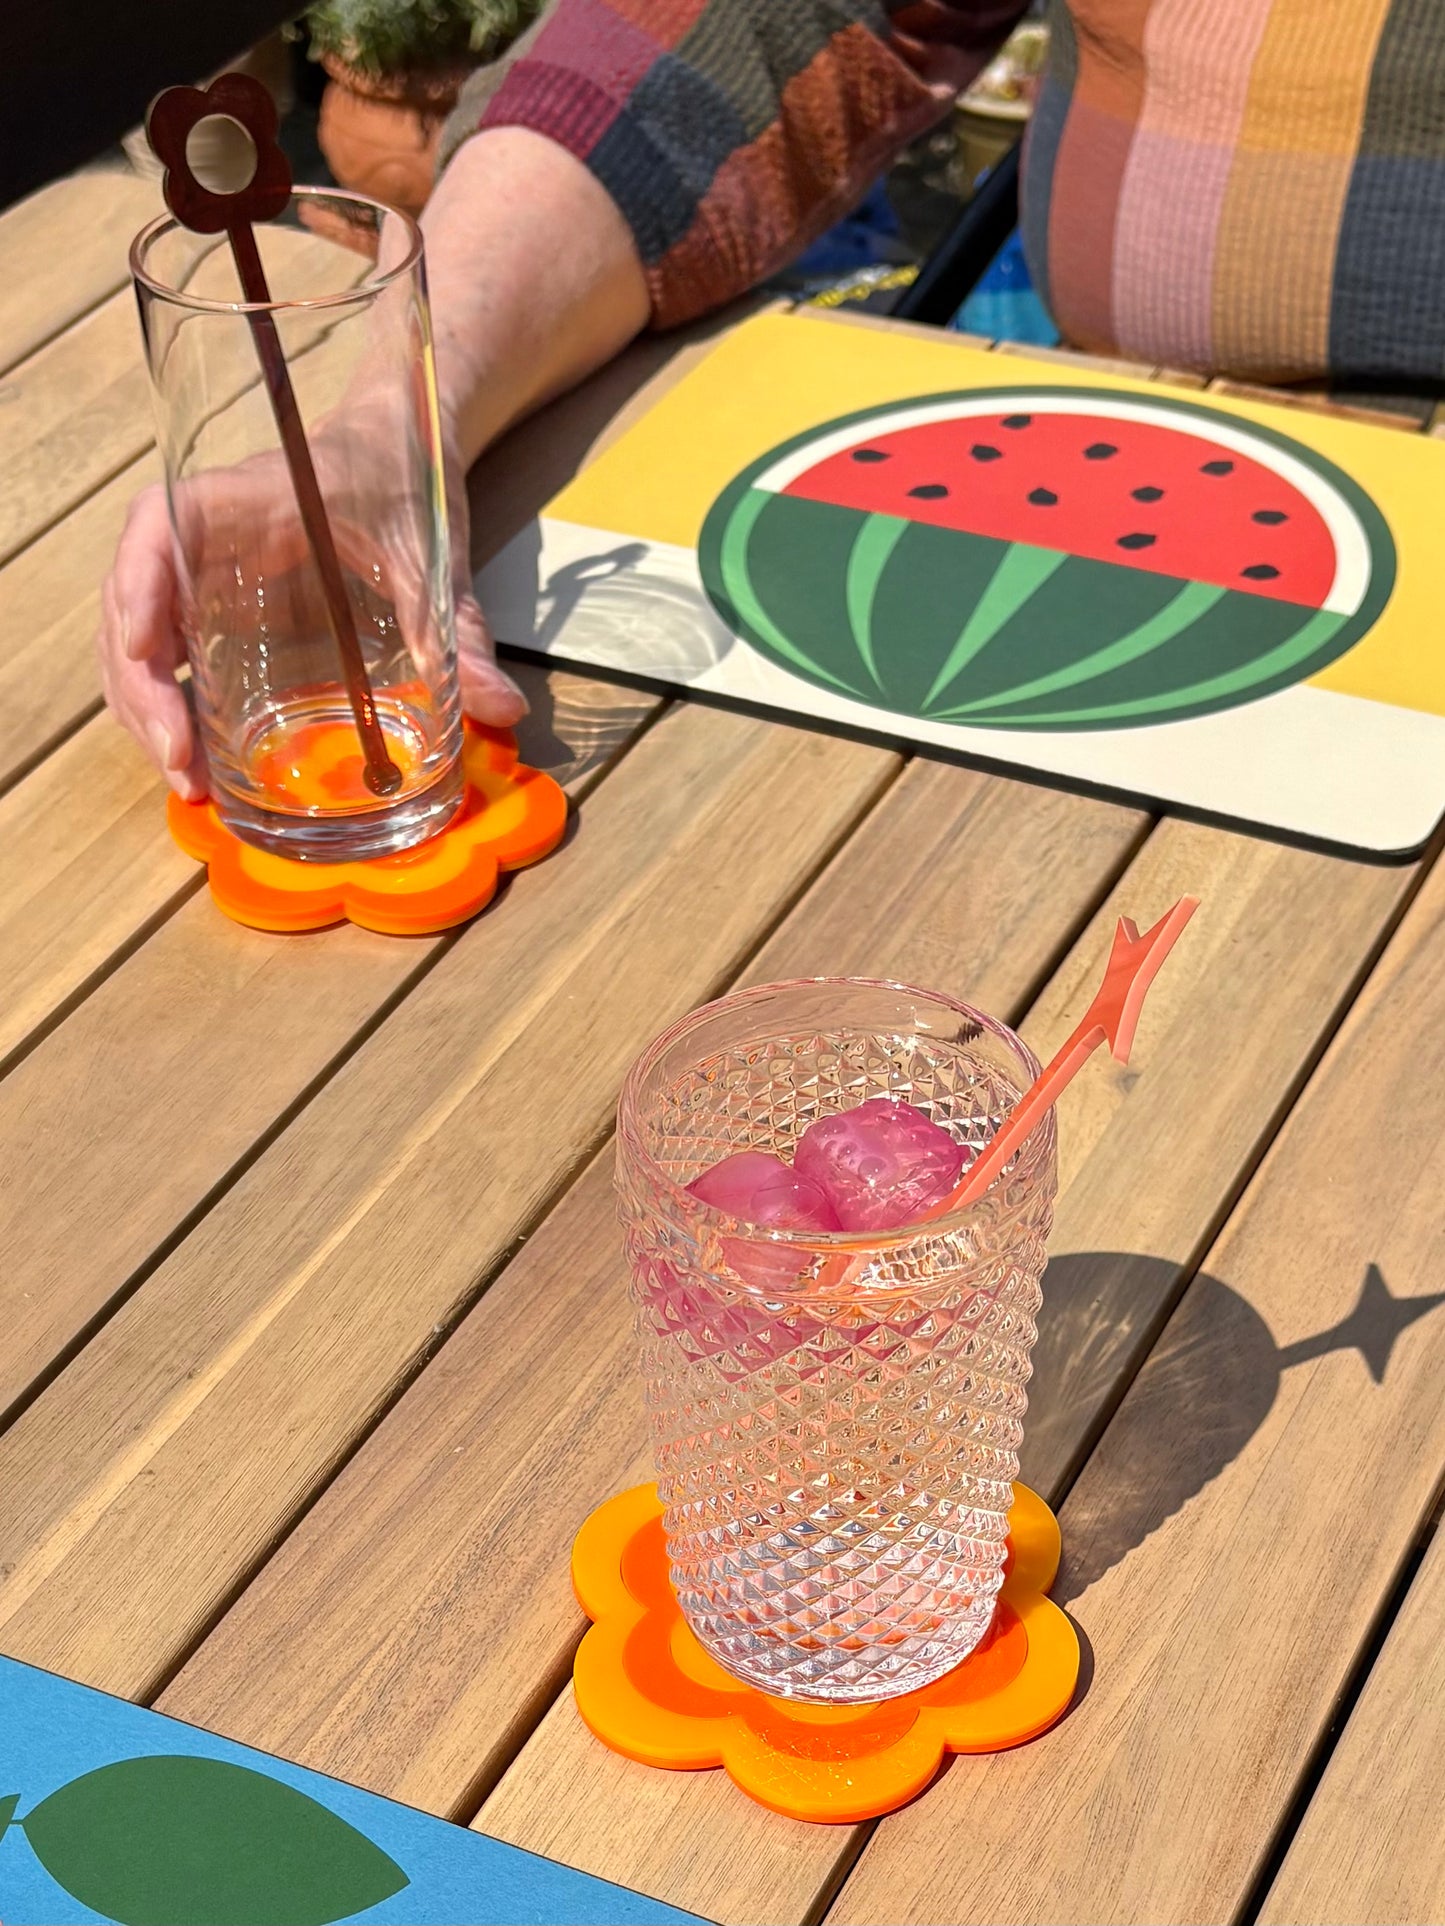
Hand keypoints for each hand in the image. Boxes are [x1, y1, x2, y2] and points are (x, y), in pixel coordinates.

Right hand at [96, 443, 526, 800]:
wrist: (399, 447)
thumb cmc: (402, 480)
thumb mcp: (432, 555)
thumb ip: (459, 629)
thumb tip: (506, 710)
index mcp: (244, 501)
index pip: (157, 528)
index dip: (139, 589)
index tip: (145, 656)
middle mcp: (205, 539)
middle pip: (134, 606)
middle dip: (142, 691)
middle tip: (181, 763)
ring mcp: (205, 578)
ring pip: (139, 641)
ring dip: (147, 711)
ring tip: (187, 780)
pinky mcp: (218, 611)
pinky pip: (173, 657)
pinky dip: (171, 708)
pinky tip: (196, 760)